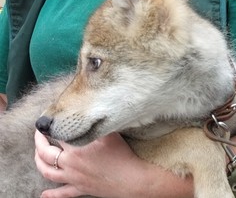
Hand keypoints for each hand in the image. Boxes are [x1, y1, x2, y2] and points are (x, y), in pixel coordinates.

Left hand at [34, 131, 193, 197]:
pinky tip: (44, 194)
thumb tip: (90, 112)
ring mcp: (74, 178)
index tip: (49, 121)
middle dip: (39, 143)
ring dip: (39, 163)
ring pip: (48, 172)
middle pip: (45, 154)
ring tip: (37, 156)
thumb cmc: (122, 155)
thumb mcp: (110, 133)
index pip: (57, 135)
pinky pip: (62, 193)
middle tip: (39, 135)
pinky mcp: (80, 189)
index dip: (50, 127)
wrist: (132, 180)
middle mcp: (70, 164)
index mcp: (76, 148)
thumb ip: (96, 123)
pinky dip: (51, 194)